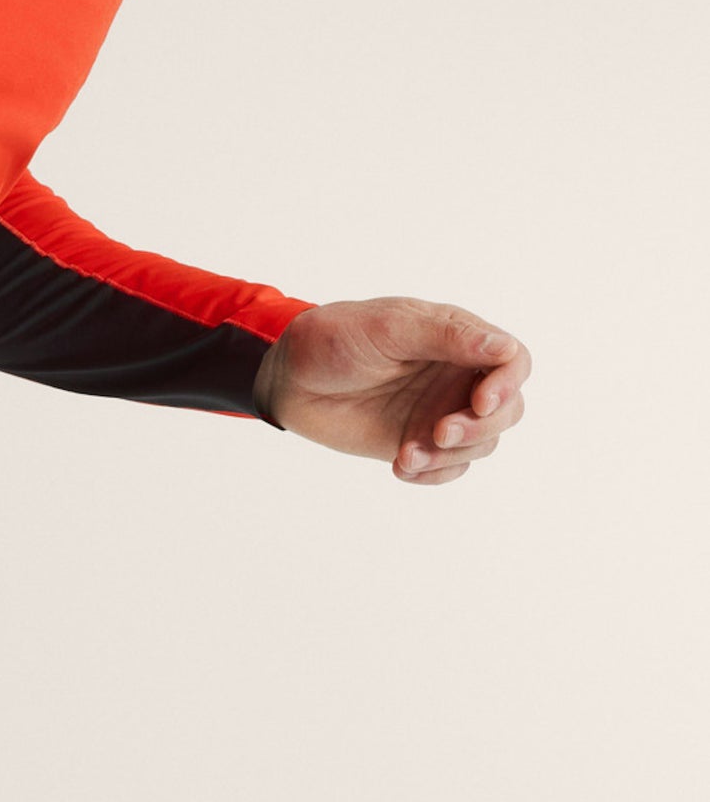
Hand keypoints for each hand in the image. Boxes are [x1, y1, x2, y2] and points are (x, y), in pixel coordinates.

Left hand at [253, 298, 529, 484]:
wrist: (288, 379)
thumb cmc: (333, 339)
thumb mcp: (387, 328)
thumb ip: (446, 336)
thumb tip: (505, 349)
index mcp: (456, 338)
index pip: (513, 360)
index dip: (507, 384)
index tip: (480, 402)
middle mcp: (455, 376)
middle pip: (507, 410)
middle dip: (481, 428)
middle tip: (438, 432)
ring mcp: (439, 411)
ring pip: (481, 444)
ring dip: (451, 456)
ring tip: (406, 455)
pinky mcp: (418, 442)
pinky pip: (449, 468)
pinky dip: (433, 473)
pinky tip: (401, 465)